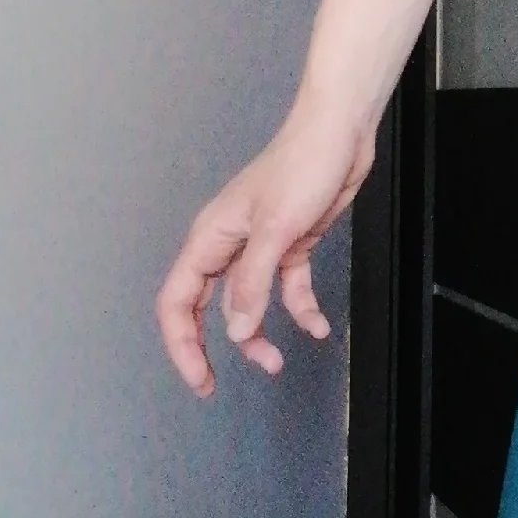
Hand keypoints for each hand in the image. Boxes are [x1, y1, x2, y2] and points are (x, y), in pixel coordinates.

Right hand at [156, 99, 375, 397]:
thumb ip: (252, 283)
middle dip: (210, 347)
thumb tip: (235, 331)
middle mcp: (229, 245)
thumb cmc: (303, 165)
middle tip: (215, 384)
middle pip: (204, 308)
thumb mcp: (275, 230)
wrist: (340, 133)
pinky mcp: (290, 245)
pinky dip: (299, 310)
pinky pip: (287, 288)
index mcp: (211, 238)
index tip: (199, 377)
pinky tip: (317, 328)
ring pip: (247, 304)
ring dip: (259, 335)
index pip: (177, 301)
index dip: (181, 343)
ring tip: (276, 363)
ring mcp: (260, 246)